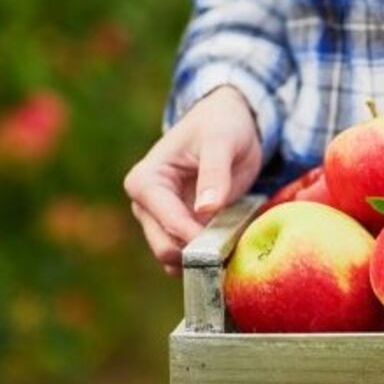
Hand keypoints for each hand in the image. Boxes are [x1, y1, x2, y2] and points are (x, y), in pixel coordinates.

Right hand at [124, 86, 261, 274]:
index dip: (196, 236)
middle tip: (234, 252)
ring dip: (206, 260)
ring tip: (237, 249)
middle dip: (199, 255)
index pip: (167, 220)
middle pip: (165, 247)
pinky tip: (234, 249)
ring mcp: (162, 221)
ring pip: (177, 258)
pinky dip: (211, 258)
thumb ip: (214, 172)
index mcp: (146, 181)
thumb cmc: (220, 125)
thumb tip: (206, 209)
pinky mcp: (182, 229)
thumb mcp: (221, 141)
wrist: (228, 123)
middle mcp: (146, 206)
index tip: (226, 244)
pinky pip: (192, 256)